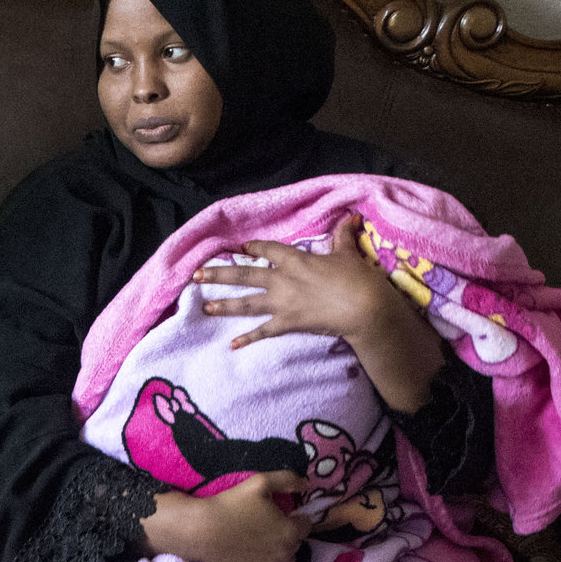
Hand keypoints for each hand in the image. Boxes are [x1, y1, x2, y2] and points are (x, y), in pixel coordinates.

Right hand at [142, 470, 310, 561]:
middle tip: (266, 529)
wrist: (203, 531)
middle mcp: (287, 553)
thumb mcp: (260, 482)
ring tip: (262, 546)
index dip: (293, 518)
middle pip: (296, 544)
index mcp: (291, 530)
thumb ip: (287, 480)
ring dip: (281, 555)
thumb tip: (306, 484)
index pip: (305, 525)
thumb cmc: (232, 504)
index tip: (278, 516)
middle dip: (287, 536)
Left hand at [192, 212, 445, 412]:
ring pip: (246, 303)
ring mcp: (282, 303)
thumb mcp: (348, 253)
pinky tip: (232, 345)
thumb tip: (351, 217)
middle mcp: (282, 279)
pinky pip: (263, 332)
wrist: (364, 308)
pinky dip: (248, 339)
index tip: (242, 248)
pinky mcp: (288, 323)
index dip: (254, 248)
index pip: (267, 249)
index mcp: (295, 259)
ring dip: (224, 305)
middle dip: (218, 274)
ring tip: (204, 307)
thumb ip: (343, 236)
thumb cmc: (357, 279)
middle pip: (244, 275)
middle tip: (196, 275)